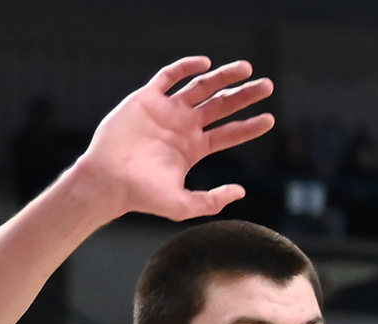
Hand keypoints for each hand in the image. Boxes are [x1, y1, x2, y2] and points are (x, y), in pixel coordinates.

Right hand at [72, 58, 276, 221]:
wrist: (107, 180)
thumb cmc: (141, 196)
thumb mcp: (183, 205)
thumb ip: (212, 200)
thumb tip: (241, 191)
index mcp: (194, 148)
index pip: (228, 133)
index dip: (249, 127)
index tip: (270, 119)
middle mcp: (183, 127)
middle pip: (221, 105)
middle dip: (244, 95)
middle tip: (268, 86)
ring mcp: (166, 111)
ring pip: (200, 87)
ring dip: (223, 77)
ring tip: (246, 67)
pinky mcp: (146, 99)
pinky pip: (168, 77)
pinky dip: (185, 67)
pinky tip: (204, 63)